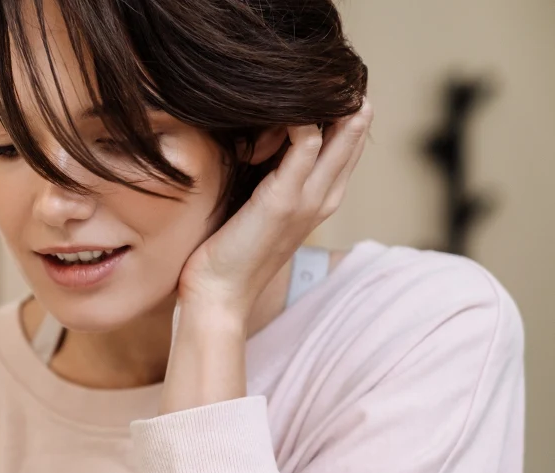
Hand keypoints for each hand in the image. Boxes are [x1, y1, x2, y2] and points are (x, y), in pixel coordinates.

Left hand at [178, 100, 374, 322]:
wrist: (219, 297)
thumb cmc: (229, 256)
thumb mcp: (256, 210)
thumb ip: (270, 181)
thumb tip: (260, 146)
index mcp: (320, 201)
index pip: (346, 146)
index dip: (340, 115)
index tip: (321, 91)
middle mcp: (324, 198)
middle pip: (352, 135)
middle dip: (344, 101)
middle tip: (329, 75)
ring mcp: (309, 198)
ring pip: (339, 134)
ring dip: (326, 104)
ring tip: (310, 83)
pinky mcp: (283, 198)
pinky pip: (306, 143)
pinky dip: (298, 119)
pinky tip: (283, 109)